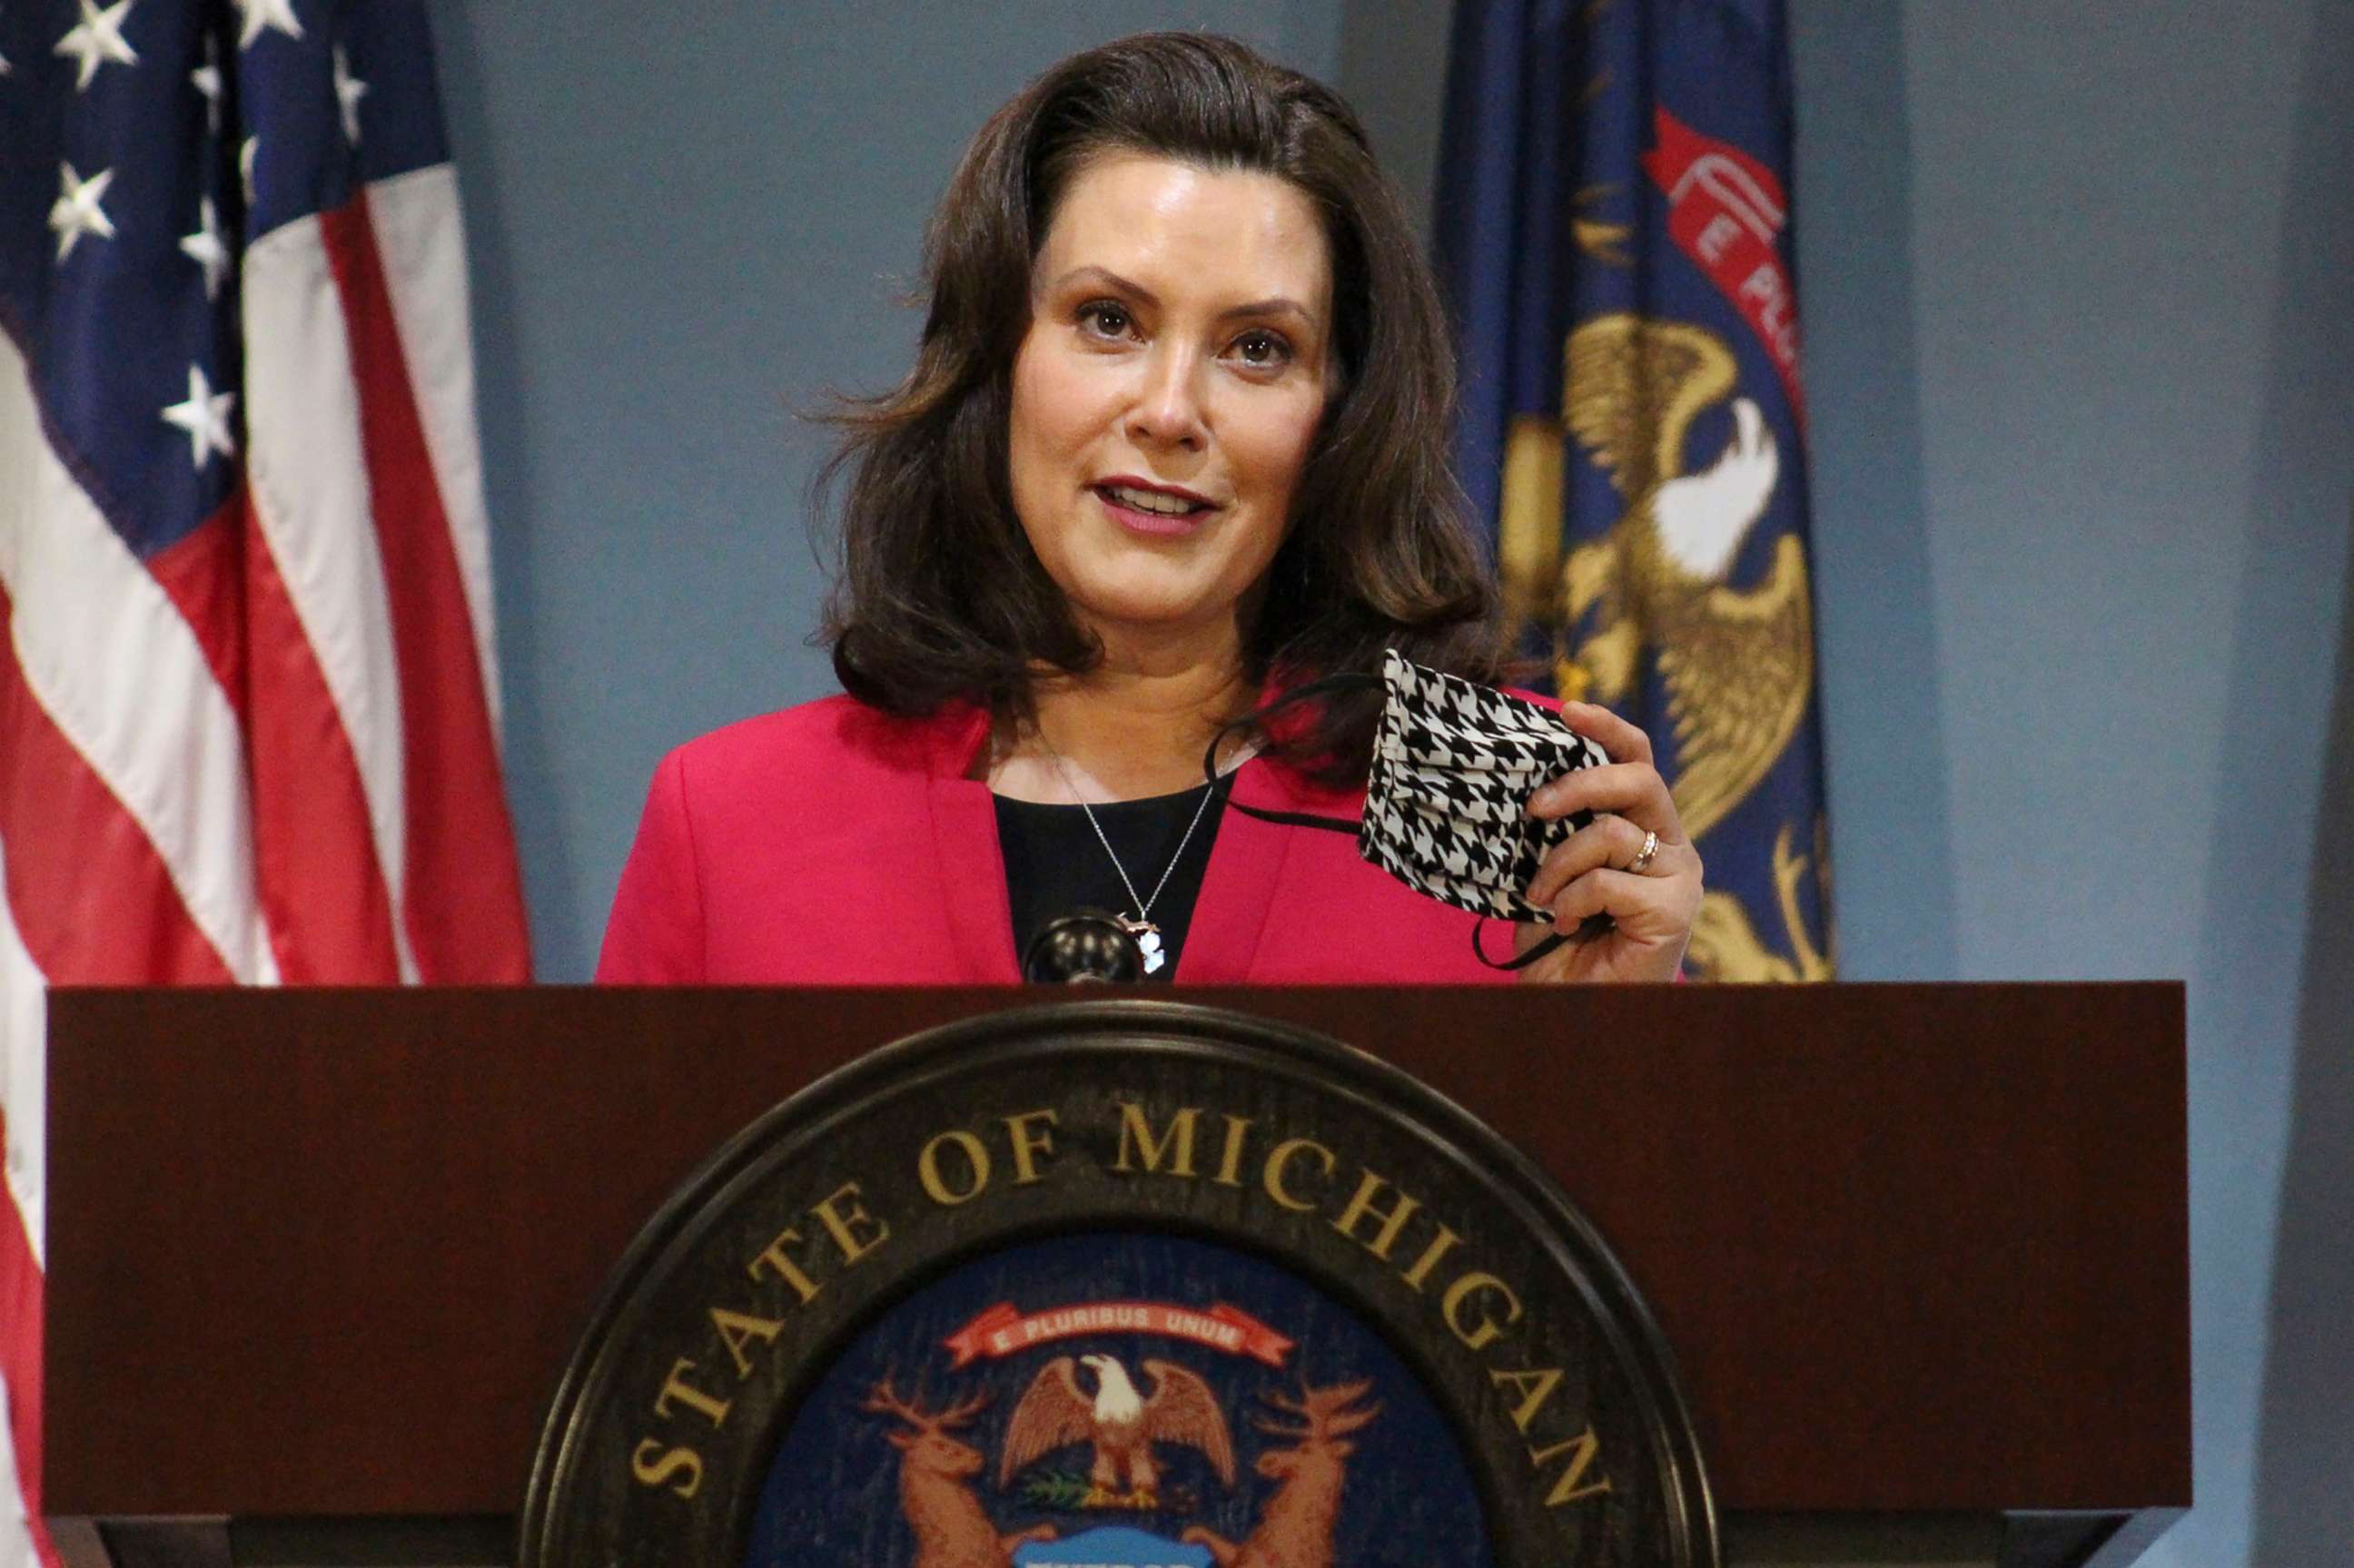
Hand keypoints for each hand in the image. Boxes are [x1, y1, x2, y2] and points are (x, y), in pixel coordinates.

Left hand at [1514, 702, 1701, 983]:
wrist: (1575, 1006)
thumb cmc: (1562, 940)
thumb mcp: (1550, 869)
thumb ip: (1554, 829)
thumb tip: (1526, 782)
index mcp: (1647, 827)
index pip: (1637, 759)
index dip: (1606, 728)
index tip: (1565, 711)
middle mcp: (1673, 846)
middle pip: (1639, 779)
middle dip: (1579, 784)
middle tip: (1535, 808)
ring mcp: (1680, 877)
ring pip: (1613, 833)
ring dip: (1560, 863)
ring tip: (1541, 895)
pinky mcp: (1674, 910)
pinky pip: (1609, 880)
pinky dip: (1571, 898)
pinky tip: (1562, 922)